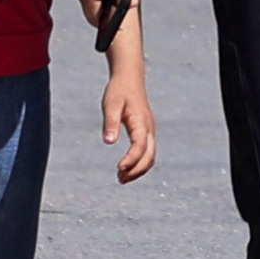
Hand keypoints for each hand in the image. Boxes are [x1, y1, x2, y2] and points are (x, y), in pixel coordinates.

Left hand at [102, 68, 156, 183]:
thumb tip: (108, 142)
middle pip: (149, 155)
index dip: (132, 159)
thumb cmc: (119, 91)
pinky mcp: (147, 132)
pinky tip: (126, 168)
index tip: (119, 168)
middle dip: (137, 170)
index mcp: (141, 121)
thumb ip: (110, 123)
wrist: (130, 79)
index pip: (140, 145)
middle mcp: (149, 128)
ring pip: (150, 156)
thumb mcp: (111, 104)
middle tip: (120, 179)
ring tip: (121, 178)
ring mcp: (150, 131)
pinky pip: (148, 152)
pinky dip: (139, 163)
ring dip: (138, 169)